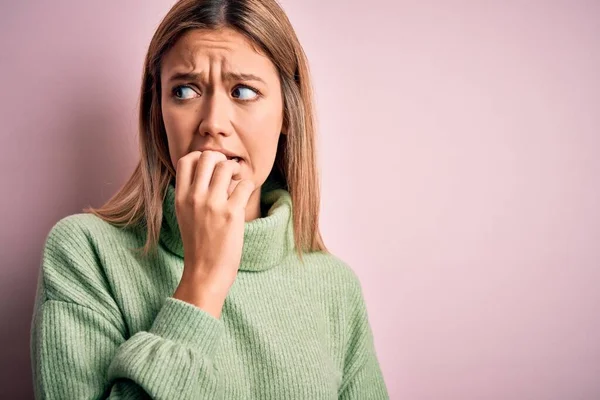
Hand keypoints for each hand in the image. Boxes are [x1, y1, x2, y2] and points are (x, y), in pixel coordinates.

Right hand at [171, 150, 254, 316]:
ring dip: (236, 172)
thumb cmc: (199, 245)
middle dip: (221, 160)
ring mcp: (213, 204)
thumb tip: (207, 172)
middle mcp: (194, 197)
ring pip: (227, 166)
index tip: (211, 168)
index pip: (186, 159)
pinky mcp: (232, 213)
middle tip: (227, 174)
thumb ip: (191, 194)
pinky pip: (245, 185)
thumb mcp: (184, 216)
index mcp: (181, 197)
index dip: (201, 157)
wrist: (205, 273)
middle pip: (208, 156)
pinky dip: (248, 187)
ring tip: (237, 185)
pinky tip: (244, 199)